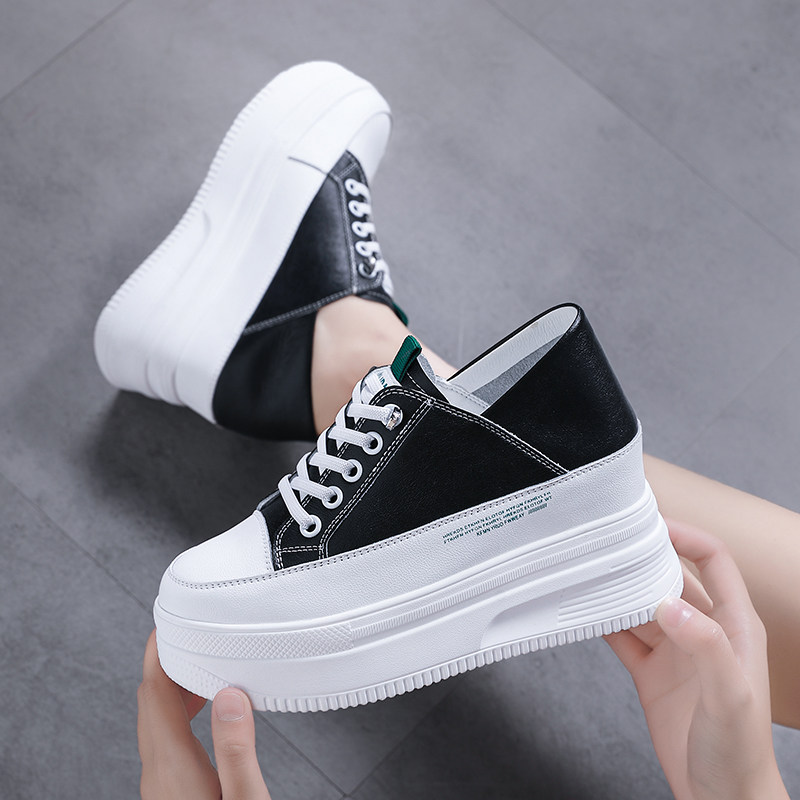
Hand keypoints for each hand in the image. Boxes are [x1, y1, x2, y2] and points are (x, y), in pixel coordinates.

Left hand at [137, 631, 270, 798]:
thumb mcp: (244, 798)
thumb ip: (237, 750)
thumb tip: (230, 697)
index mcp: (173, 766)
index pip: (155, 693)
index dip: (159, 652)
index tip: (169, 622)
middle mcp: (159, 771)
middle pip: (151, 701)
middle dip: (168, 660)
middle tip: (189, 631)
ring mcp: (162, 781)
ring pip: (156, 718)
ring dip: (175, 684)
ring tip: (203, 661)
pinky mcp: (171, 788)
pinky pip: (165, 735)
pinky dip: (180, 707)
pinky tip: (205, 705)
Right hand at [605, 521, 788, 799]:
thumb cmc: (739, 753)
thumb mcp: (729, 696)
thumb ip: (704, 646)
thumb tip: (666, 603)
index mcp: (732, 624)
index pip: (712, 560)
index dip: (685, 536)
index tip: (650, 525)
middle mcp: (702, 630)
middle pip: (668, 576)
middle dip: (640, 558)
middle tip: (608, 545)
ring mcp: (674, 651)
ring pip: (640, 604)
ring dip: (617, 590)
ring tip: (588, 574)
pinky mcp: (650, 672)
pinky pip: (622, 636)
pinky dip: (603, 621)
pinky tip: (585, 613)